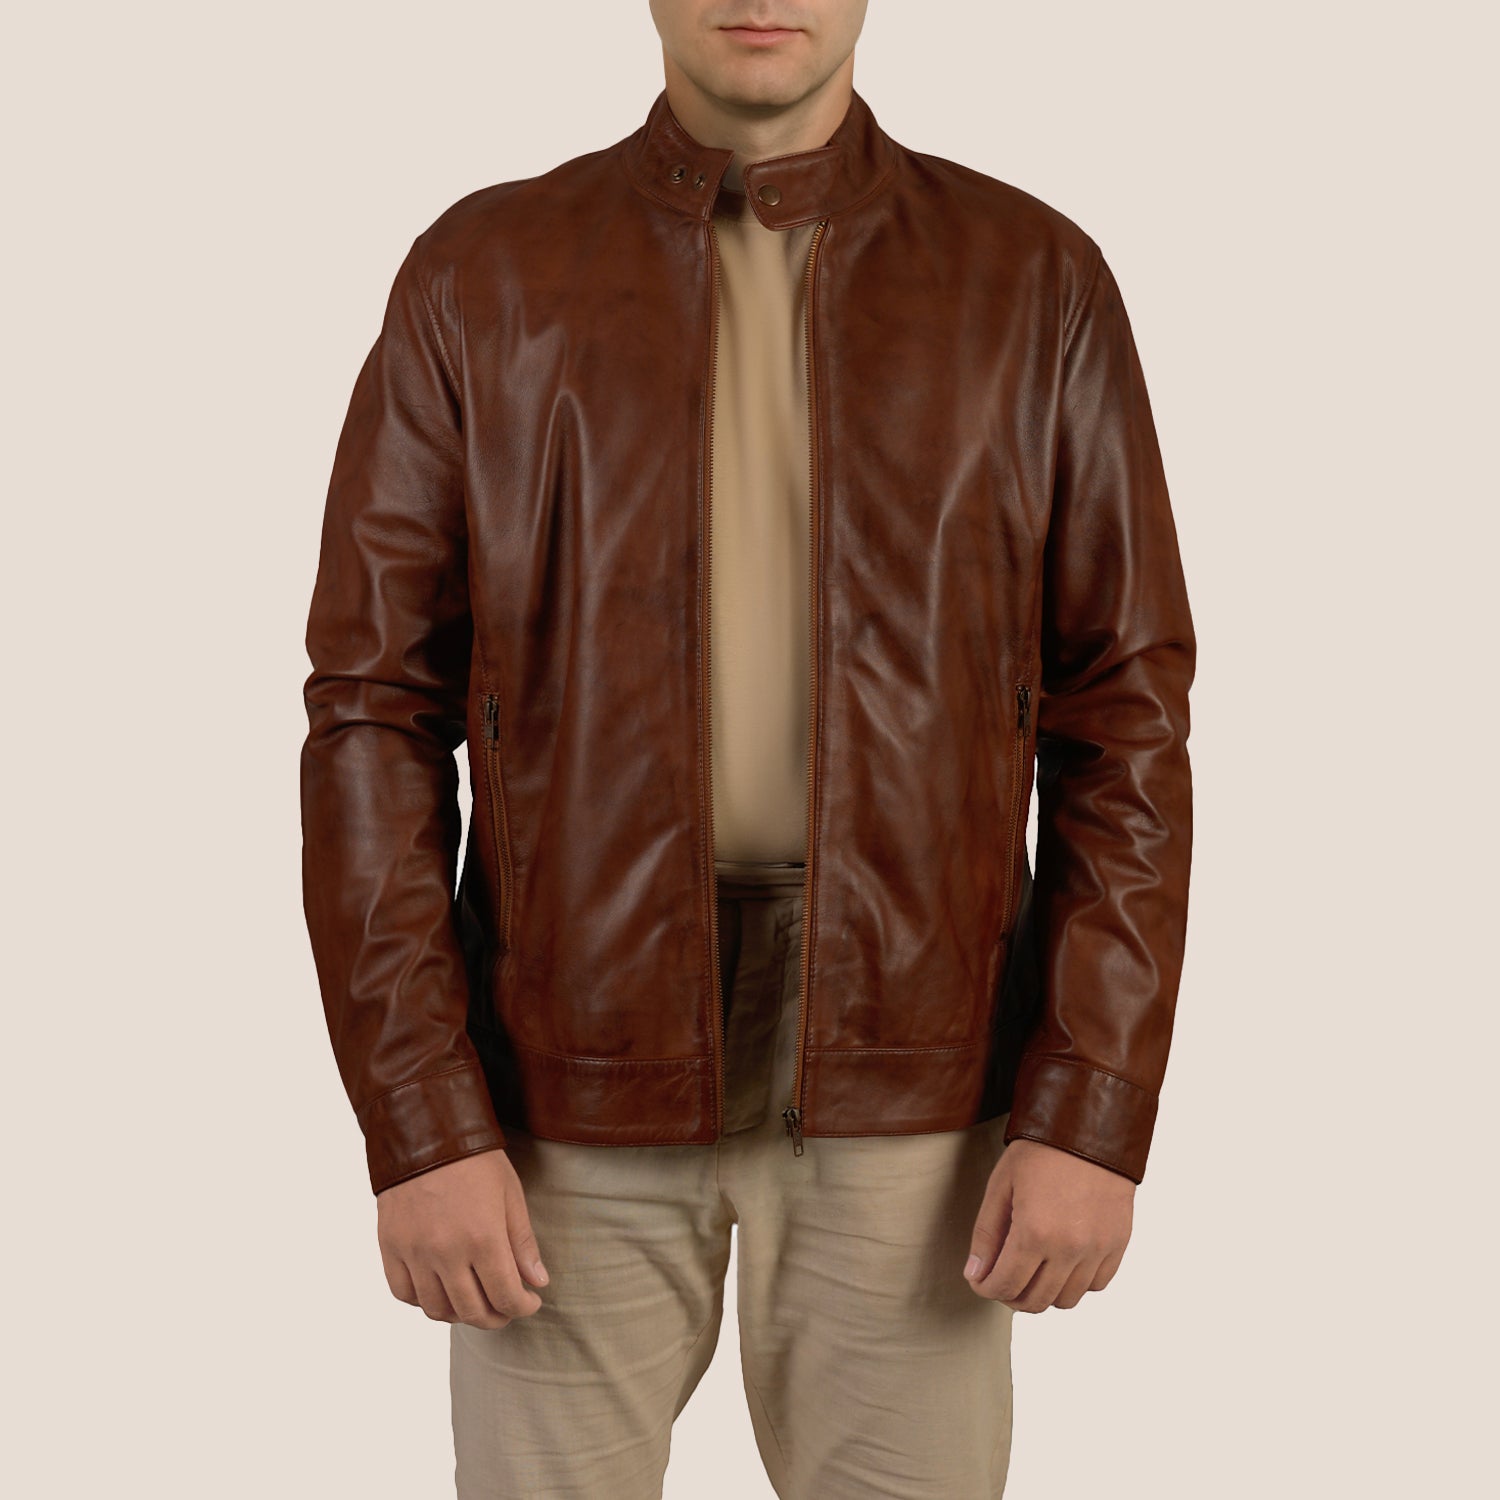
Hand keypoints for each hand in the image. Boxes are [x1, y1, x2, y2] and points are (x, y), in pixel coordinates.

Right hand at [376, 1147, 547, 1329]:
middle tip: (506, 1309)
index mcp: (483, 1238)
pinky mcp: (391, 1247)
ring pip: (436, 1309)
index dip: (524, 1307)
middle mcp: (446, 1252)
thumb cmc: (475, 1161)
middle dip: (496, 1317)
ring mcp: (415, 1252)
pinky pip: (404, 1293)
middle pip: (472, 1311)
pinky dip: (423, 1301)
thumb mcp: (510, 1194)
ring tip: (475, 1302)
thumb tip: (538, 1282)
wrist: (426, 1133)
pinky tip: (440, 1290)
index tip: (531, 1301)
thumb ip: (523, 1242)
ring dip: (460, 1314)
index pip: (506, 1296)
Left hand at [963, 1138, 1132, 1311]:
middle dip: (1011, 1296)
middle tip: (1003, 1279)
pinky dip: (1076, 1282)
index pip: (1006, 1285)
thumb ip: (986, 1234)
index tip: (980, 1281)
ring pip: (1067, 1300)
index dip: (987, 1289)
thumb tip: (975, 1275)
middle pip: (1036, 1301)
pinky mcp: (1118, 1244)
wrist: (1090, 1128)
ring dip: (1044, 1292)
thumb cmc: (1040, 1151)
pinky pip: (1096, 1284)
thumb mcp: (1001, 1185)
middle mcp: (1069, 1248)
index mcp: (1035, 1232)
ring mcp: (1098, 1249)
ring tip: (1032, 1270)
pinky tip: (1062, 1262)